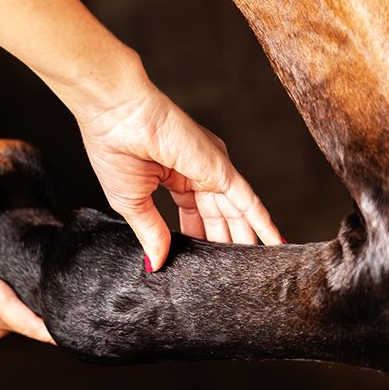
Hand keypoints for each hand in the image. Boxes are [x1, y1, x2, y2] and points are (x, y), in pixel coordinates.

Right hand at [71, 76, 284, 271]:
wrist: (117, 117)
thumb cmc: (114, 149)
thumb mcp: (132, 203)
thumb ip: (150, 232)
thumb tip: (155, 263)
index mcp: (172, 177)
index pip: (192, 215)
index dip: (197, 239)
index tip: (199, 264)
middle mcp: (196, 172)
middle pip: (217, 216)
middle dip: (224, 242)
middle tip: (236, 272)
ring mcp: (211, 170)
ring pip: (235, 212)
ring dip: (246, 239)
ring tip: (258, 266)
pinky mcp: (221, 169)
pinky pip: (248, 201)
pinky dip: (262, 222)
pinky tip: (273, 241)